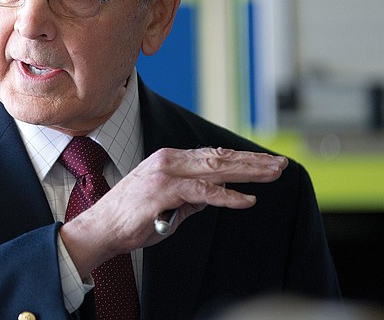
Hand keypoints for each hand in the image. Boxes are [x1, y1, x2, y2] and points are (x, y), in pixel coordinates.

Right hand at [59, 147, 287, 277]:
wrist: (103, 227)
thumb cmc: (132, 219)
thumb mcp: (169, 204)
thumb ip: (192, 197)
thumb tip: (216, 194)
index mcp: (169, 160)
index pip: (213, 155)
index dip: (242, 158)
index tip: (266, 162)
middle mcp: (169, 160)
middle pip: (220, 158)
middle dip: (253, 161)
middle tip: (281, 164)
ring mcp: (166, 174)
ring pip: (216, 169)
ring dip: (248, 172)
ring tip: (272, 175)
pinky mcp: (165, 191)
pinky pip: (203, 193)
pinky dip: (227, 196)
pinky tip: (247, 200)